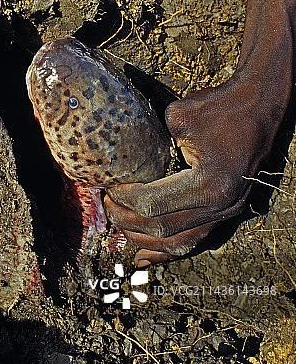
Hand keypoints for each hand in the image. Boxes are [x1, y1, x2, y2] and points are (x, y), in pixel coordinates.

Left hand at [105, 0, 295, 266]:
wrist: (256, 108)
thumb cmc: (218, 108)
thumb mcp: (179, 118)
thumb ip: (153, 145)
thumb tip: (125, 163)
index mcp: (210, 184)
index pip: (155, 203)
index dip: (126, 199)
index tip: (109, 189)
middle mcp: (221, 206)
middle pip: (164, 228)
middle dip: (128, 220)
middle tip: (106, 206)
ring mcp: (227, 213)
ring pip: (179, 242)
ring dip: (145, 239)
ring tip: (119, 228)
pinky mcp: (227, 213)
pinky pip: (194, 240)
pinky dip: (167, 250)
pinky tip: (143, 256)